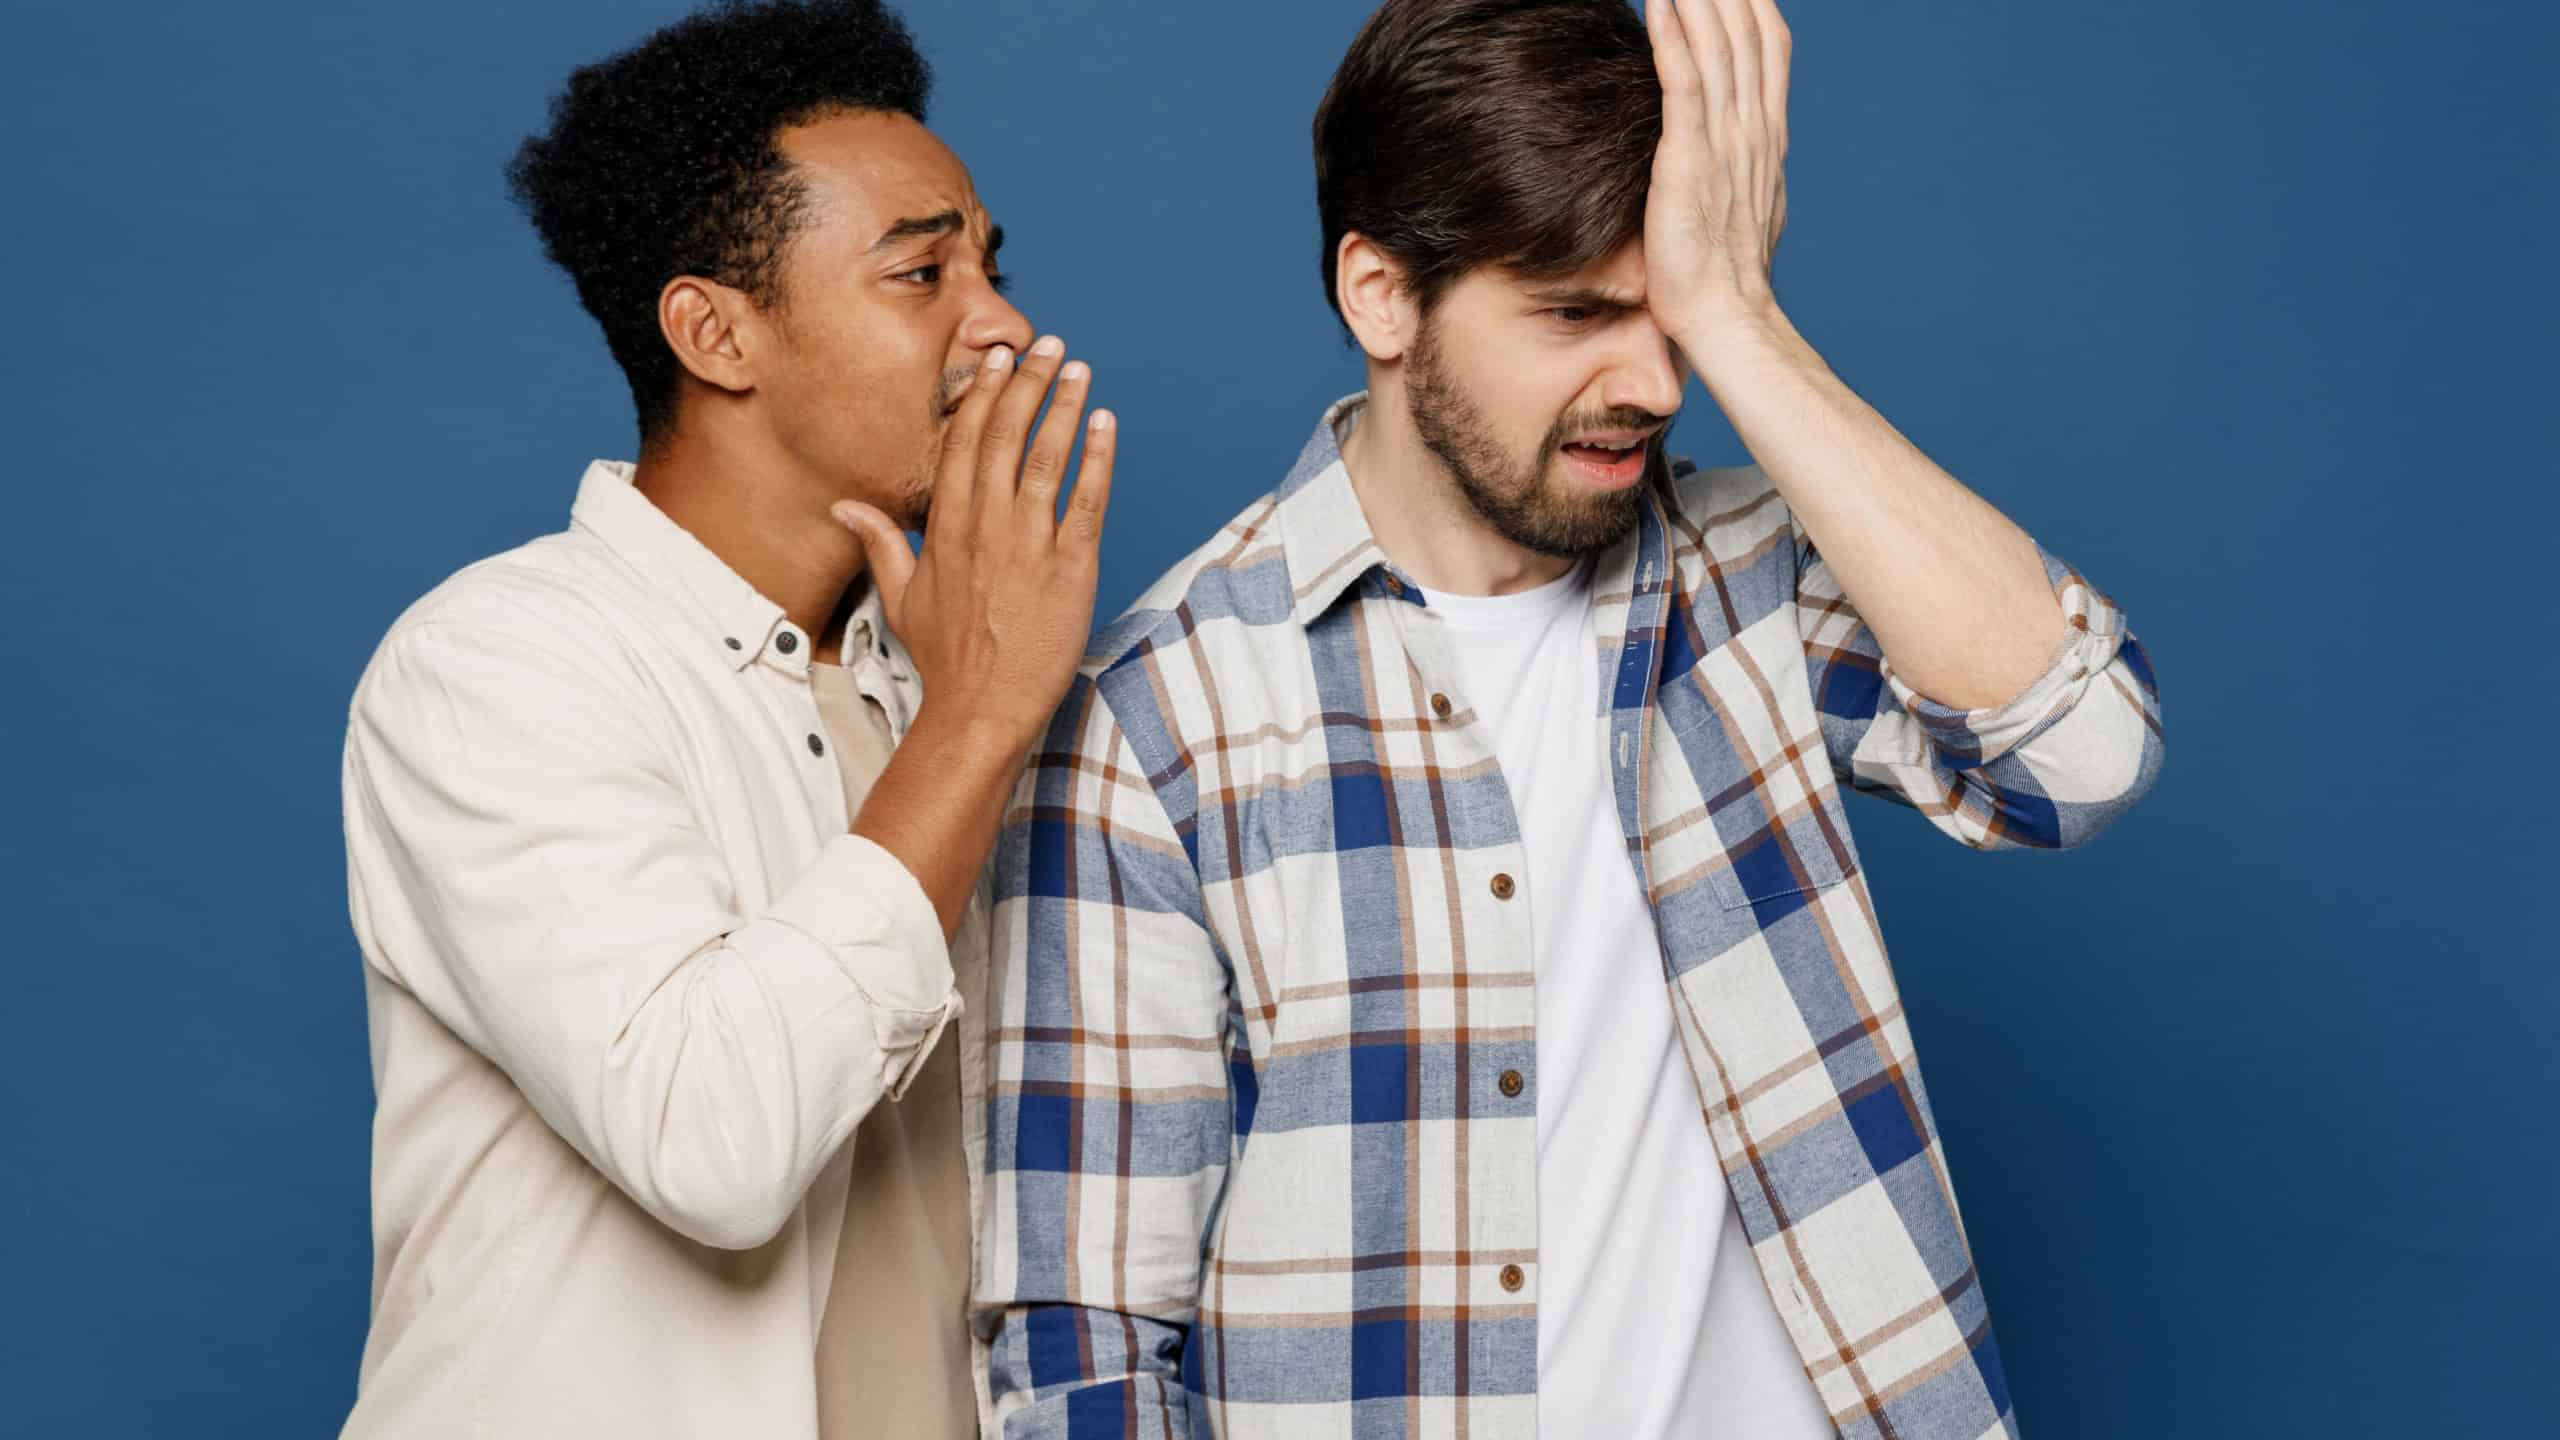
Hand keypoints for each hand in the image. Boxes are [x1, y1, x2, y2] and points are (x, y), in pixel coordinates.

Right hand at [832, 336, 1115, 746]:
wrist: (981, 711)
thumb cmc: (946, 659)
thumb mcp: (899, 597)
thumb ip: (880, 542)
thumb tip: (843, 506)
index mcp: (946, 528)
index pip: (963, 445)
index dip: (983, 398)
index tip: (998, 362)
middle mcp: (985, 527)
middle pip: (1005, 438)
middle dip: (1029, 386)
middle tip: (1049, 346)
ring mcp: (1028, 546)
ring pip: (1046, 460)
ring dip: (1064, 408)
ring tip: (1079, 370)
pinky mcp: (1069, 569)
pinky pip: (1087, 502)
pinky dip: (1098, 459)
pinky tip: (1105, 424)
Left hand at [1643, 0, 1791, 345]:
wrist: (1727, 317)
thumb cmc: (1727, 273)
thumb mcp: (1747, 204)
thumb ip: (1744, 164)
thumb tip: (1738, 147)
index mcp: (1766, 135)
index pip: (1768, 48)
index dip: (1753, 5)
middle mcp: (1752, 129)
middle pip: (1746, 34)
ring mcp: (1725, 143)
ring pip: (1718, 48)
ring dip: (1701, 0)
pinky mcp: (1690, 162)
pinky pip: (1685, 86)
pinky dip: (1674, 40)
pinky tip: (1661, 4)